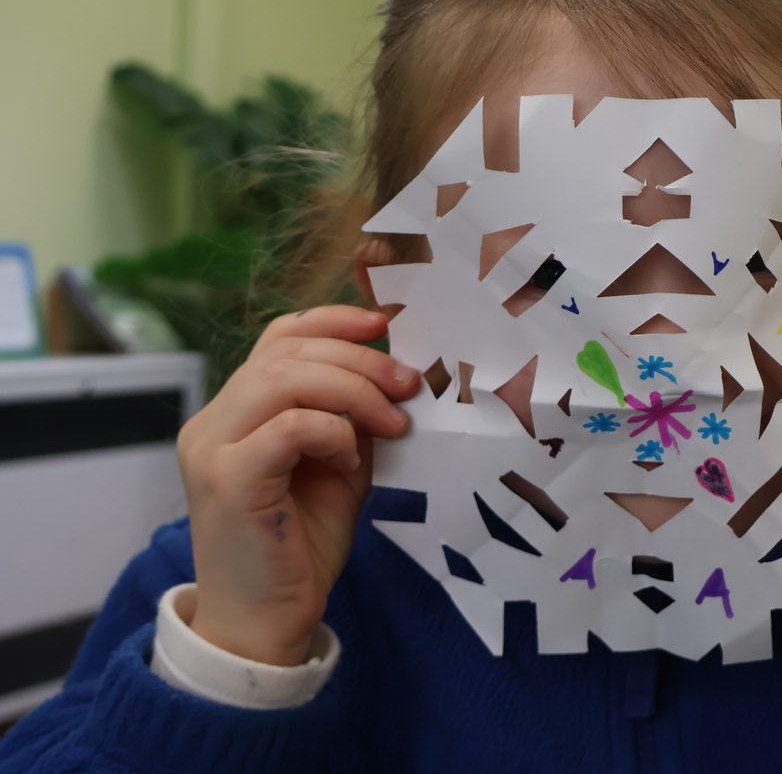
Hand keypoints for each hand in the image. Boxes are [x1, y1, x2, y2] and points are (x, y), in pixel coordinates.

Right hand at [177, 306, 420, 664]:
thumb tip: (395, 376)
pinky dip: (332, 431)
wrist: (266, 622)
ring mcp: (212, 448)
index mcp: (235, 412)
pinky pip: (289, 426)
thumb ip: (352, 419)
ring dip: (352, 391)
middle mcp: (212, 422)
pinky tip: (352, 460)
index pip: (278, 338)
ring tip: (393, 421)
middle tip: (408, 384)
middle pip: (285, 351)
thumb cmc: (300, 546)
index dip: (331, 321)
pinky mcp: (226, 479)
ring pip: (283, 378)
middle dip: (358, 359)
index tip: (384, 323)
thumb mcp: (338, 467)